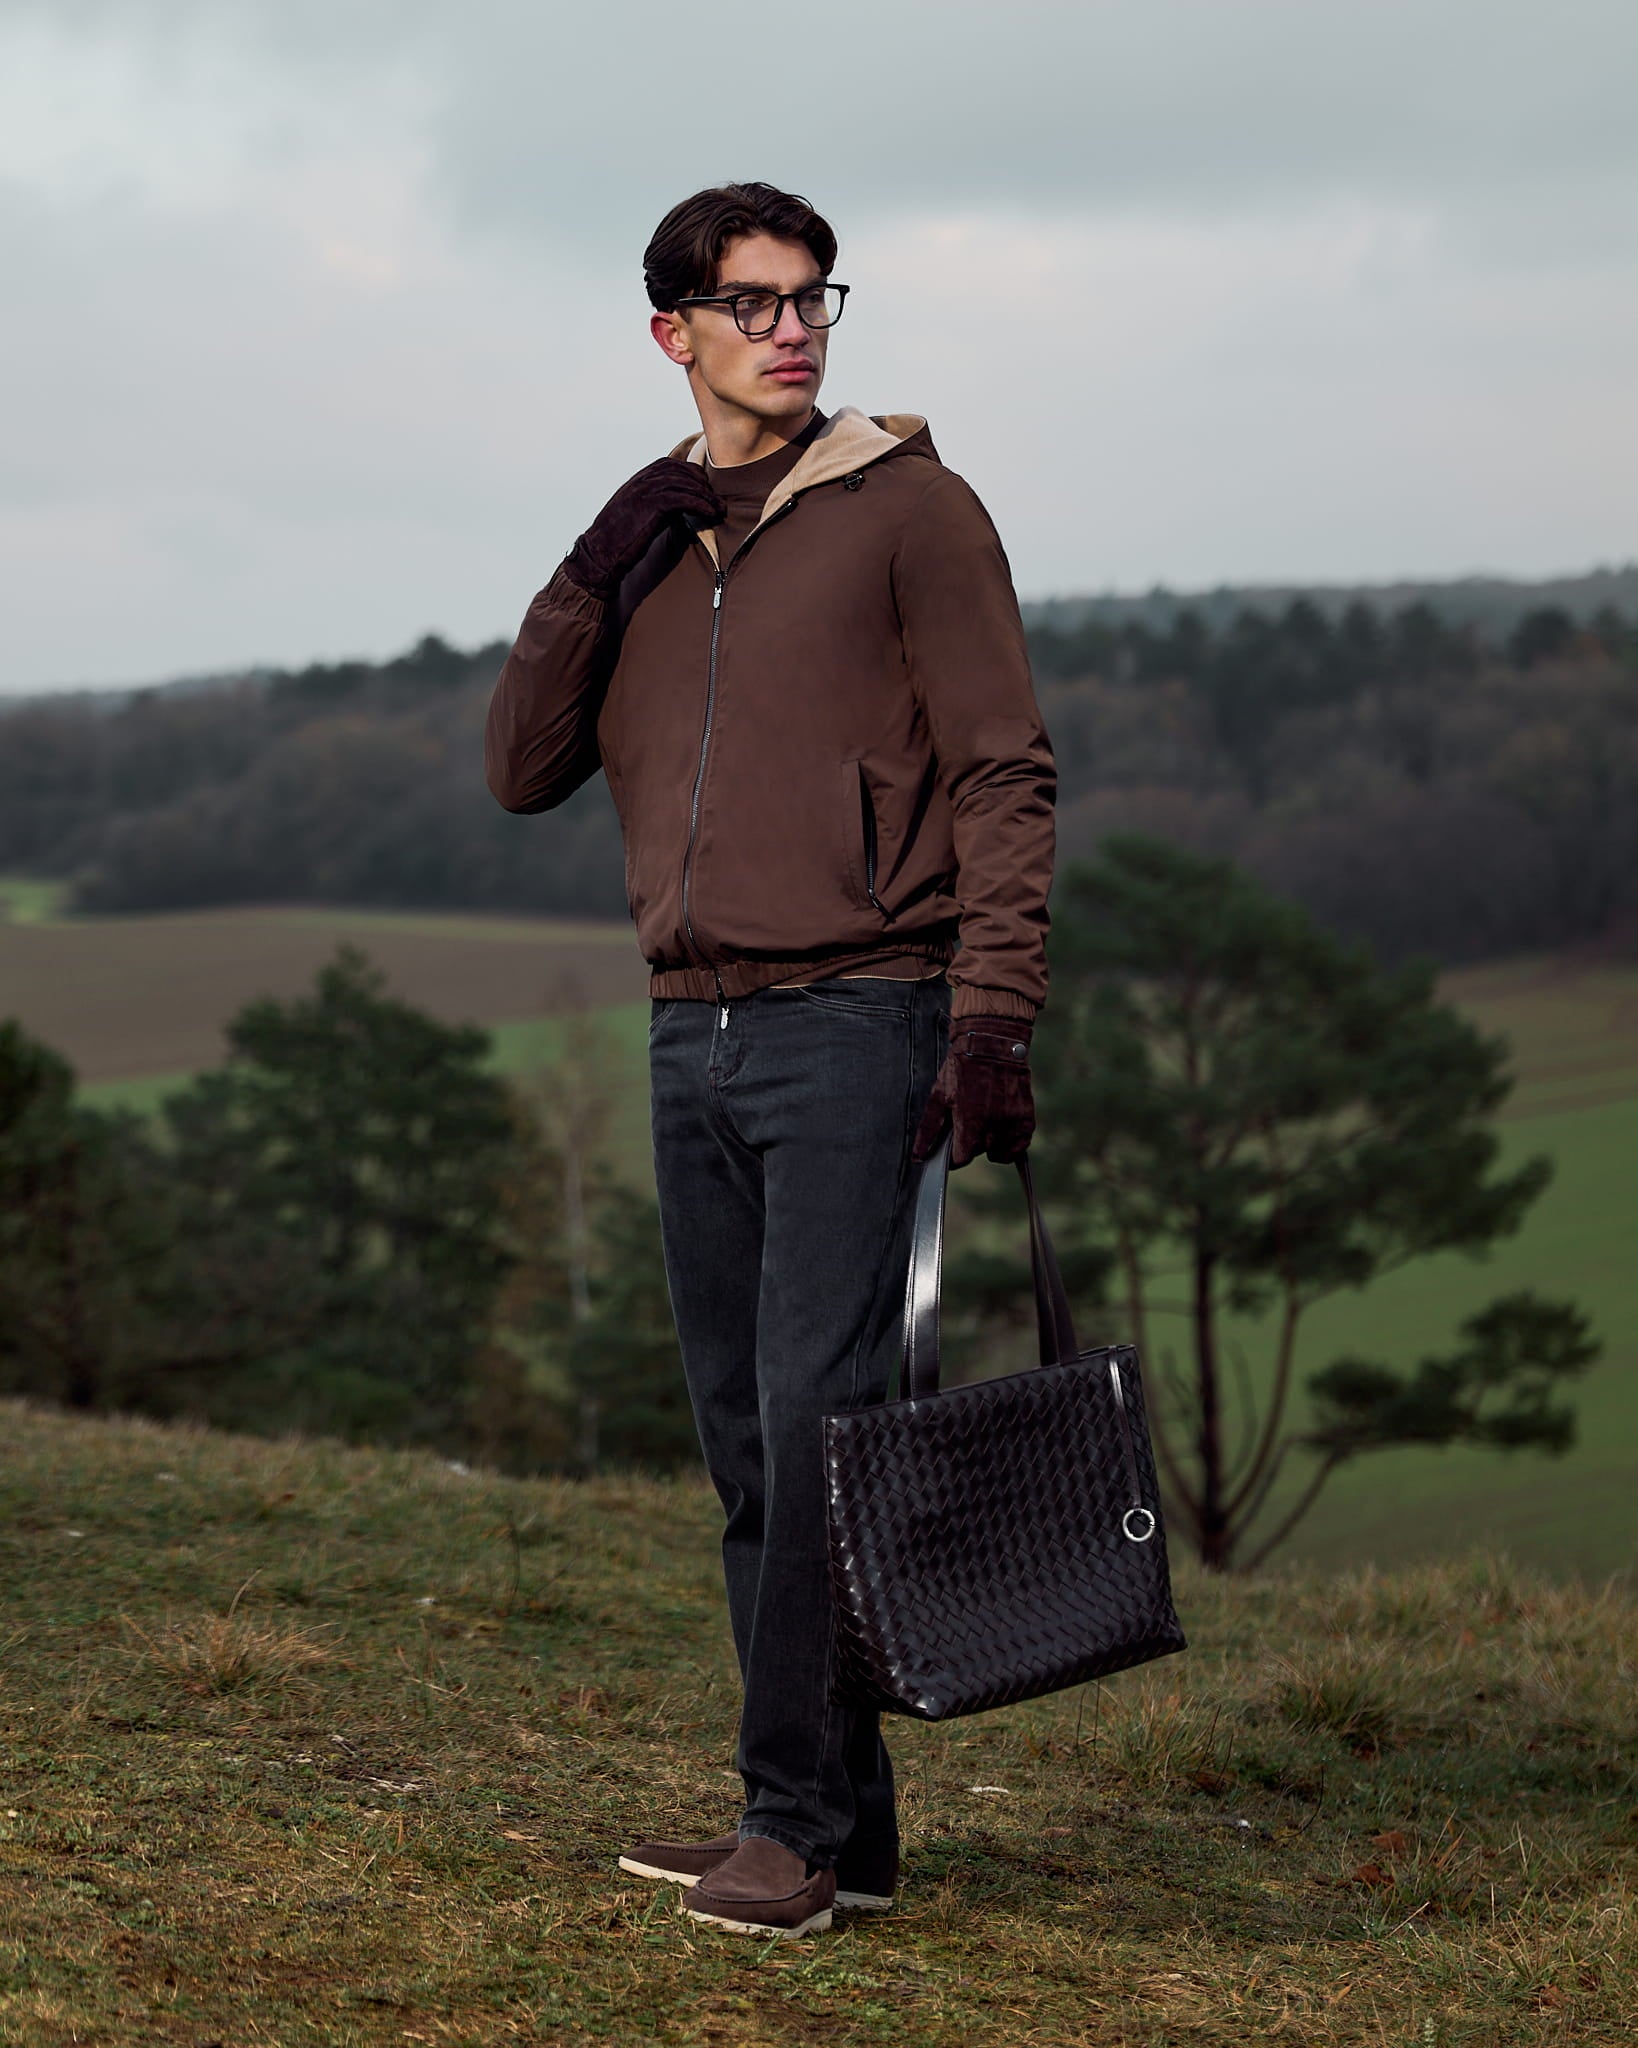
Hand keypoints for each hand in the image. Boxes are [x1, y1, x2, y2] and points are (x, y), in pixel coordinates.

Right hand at [562, 459, 725, 597]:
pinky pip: (683, 498)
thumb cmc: (617, 542)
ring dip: (706, 496)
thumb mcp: (633, 516)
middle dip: (702, 483)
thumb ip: (651, 506)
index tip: (704, 488)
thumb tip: (675, 509)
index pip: (669, 465)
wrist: (598, 555)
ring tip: (719, 509)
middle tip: (716, 500)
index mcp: (636, 481)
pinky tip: (710, 513)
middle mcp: (640, 481)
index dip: (690, 473)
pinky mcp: (650, 507)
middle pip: (680, 470)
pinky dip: (700, 504)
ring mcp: (644, 492)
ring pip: (684, 483)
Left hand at [912, 1016, 1034, 1168]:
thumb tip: (917, 1157)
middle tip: (968, 1122)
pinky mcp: (1026, 1118)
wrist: (992, 1044)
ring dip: (990, 1145)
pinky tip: (1001, 1129)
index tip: (952, 1146)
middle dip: (971, 1143)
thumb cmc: (961, 1068)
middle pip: (979, 1153)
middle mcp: (993, 1126)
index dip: (954, 1155)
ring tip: (984, 1124)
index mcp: (970, 1121)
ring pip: (1000, 1152)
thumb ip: (928, 1130)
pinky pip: (1019, 1146)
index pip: (961, 1158)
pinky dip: (1011, 1144)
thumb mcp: (939, 1096)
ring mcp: (1012, 1123)